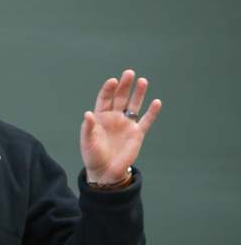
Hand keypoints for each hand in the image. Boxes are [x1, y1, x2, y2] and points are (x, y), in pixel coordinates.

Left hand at [80, 69, 161, 184]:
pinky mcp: (137, 133)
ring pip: (134, 105)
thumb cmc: (92, 155)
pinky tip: (156, 102)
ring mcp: (126, 124)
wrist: (105, 171)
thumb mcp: (87, 141)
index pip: (105, 99)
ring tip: (142, 81)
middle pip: (120, 98)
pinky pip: (146, 120)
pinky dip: (152, 112)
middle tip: (129, 73)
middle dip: (124, 86)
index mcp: (100, 117)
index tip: (112, 81)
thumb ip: (88, 128)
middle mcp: (114, 117)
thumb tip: (88, 114)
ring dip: (138, 94)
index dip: (108, 89)